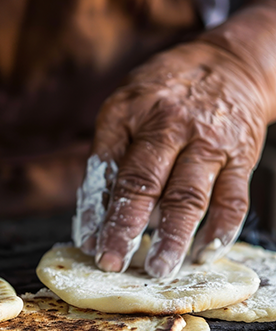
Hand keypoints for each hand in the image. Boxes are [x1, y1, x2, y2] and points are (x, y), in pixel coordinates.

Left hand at [76, 41, 267, 276]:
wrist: (229, 62)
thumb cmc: (164, 92)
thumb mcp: (125, 107)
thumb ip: (110, 155)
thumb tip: (97, 213)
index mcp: (134, 114)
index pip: (111, 169)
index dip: (97, 209)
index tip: (88, 242)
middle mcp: (172, 127)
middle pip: (145, 184)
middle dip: (126, 228)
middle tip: (111, 263)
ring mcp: (210, 143)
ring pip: (189, 197)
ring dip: (172, 237)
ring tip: (158, 269)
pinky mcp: (241, 156)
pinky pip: (233, 199)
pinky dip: (220, 231)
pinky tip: (203, 254)